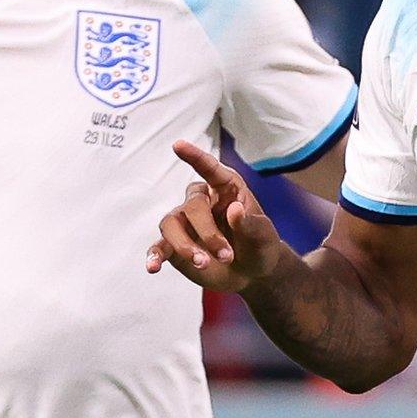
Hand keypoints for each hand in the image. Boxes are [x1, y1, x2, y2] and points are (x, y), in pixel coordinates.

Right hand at [146, 141, 281, 293]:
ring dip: (184, 245)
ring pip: (170, 223)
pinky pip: (160, 247)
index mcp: (225, 188)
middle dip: (208, 233)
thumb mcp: (264, 235)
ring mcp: (185, 224)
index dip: (194, 157)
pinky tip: (153, 267)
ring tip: (203, 264)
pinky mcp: (175, 246)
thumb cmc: (259, 244)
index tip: (178, 145)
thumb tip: (235, 209)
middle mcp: (201, 201)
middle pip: (192, 206)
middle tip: (227, 256)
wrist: (252, 272)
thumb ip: (250, 223)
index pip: (209, 169)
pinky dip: (154, 255)